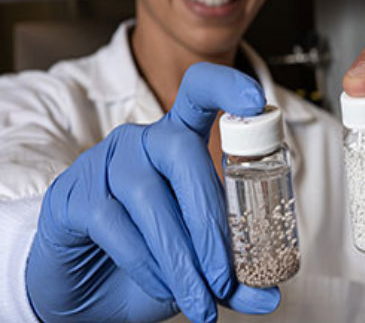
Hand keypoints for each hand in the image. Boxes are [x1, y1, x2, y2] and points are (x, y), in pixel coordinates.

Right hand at [25, 63, 280, 322]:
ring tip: (198, 296)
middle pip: (182, 151)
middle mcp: (142, 141)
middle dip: (210, 219)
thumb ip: (232, 277)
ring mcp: (104, 164)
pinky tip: (162, 287)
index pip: (199, 92)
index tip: (254, 101)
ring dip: (179, 254)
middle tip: (225, 275)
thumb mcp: (197, 267)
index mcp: (179, 140)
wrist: (83, 290)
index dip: (225, 87)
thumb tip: (271, 296)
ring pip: (149, 195)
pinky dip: (144, 261)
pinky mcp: (72, 196)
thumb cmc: (149, 259)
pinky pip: (113, 222)